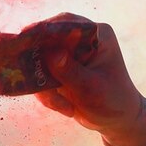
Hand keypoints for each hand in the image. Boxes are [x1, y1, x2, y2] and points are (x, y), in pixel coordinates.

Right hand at [29, 12, 145, 145]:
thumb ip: (71, 71)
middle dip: (40, 60)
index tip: (27, 34)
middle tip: (27, 74)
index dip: (46, 28)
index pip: (68, 24)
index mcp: (97, 35)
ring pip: (42, 61)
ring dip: (46, 85)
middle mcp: (82, 40)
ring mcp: (69, 55)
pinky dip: (47, 94)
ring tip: (64, 107)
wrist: (117, 121)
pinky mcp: (59, 69)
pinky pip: (42, 76)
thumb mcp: (92, 88)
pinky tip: (65, 108)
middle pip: (49, 39)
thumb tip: (52, 53)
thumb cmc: (112, 102)